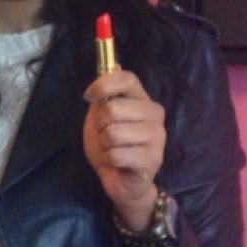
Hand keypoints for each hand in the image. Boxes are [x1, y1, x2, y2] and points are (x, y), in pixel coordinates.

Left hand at [83, 70, 165, 229]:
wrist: (120, 179)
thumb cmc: (111, 144)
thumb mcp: (102, 116)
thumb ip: (104, 95)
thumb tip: (111, 67)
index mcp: (143, 100)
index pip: (127, 79)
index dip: (103, 84)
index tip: (89, 96)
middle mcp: (155, 114)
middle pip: (113, 108)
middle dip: (99, 125)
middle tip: (105, 135)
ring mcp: (157, 137)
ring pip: (113, 133)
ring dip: (104, 145)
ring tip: (112, 149)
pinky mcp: (153, 159)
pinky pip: (116, 155)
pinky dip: (108, 160)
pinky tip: (116, 163)